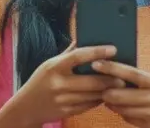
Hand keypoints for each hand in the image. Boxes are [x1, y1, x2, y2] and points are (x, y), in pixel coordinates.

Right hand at [0, 44, 124, 126]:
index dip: (97, 52)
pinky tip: (106, 94)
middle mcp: (58, 83)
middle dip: (110, 79)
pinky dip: (99, 100)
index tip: (113, 49)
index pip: (78, 56)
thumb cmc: (40, 81)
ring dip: (107, 90)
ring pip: (93, 95)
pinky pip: (89, 105)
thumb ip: (68, 53)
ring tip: (119, 85)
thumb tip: (85, 37)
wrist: (25, 107)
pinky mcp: (67, 112)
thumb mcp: (50, 64)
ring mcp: (62, 99)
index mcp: (54, 66)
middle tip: (123, 75)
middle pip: (91, 80)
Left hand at [93, 61, 149, 127]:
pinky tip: (123, 107)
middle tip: (100, 84)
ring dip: (112, 102)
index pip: (131, 74)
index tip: (96, 63)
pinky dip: (122, 112)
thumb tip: (123, 74)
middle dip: (105, 90)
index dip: (111, 68)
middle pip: (119, 95)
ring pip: (121, 109)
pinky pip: (128, 119)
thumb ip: (148, 79)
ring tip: (108, 95)